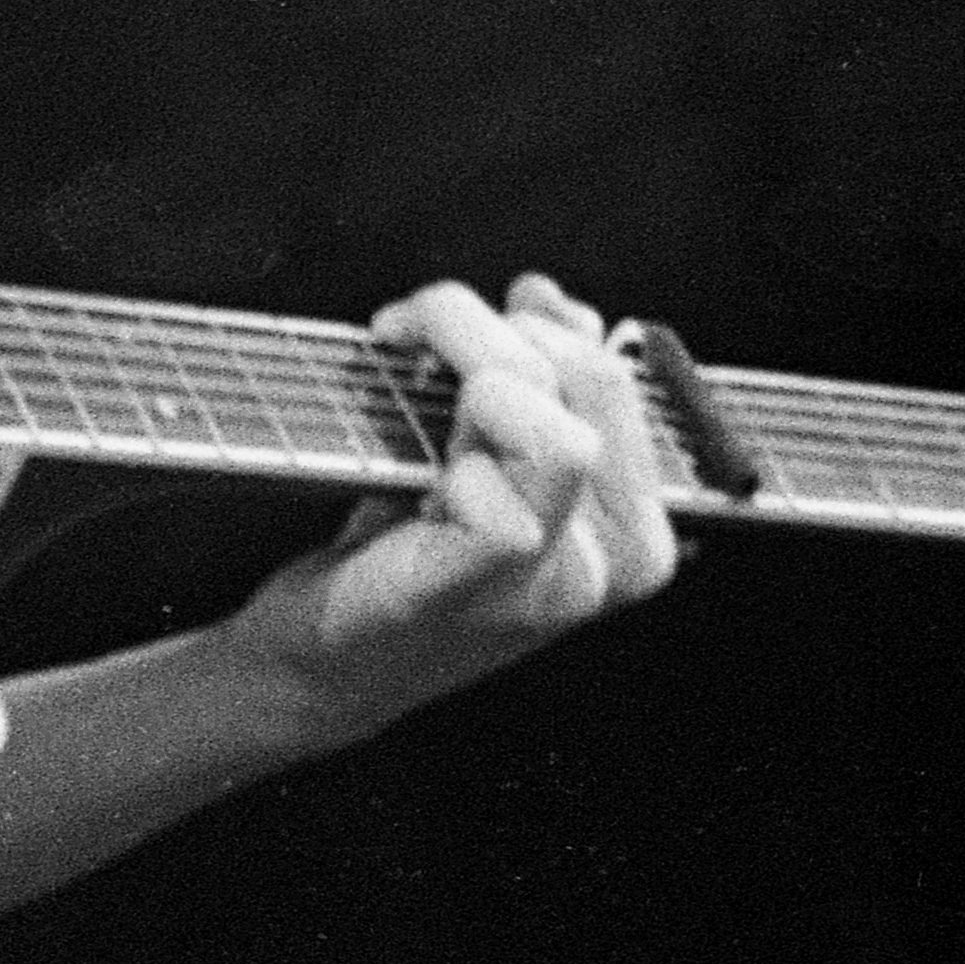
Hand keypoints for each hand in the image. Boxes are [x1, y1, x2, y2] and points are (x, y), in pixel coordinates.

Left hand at [225, 275, 683, 744]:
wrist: (327, 662)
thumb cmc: (403, 552)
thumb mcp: (491, 454)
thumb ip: (542, 376)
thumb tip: (549, 301)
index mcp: (638, 519)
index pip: (611, 366)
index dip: (532, 326)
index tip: (464, 336)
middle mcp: (615, 557)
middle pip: (583, 371)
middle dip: (482, 333)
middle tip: (413, 357)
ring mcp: (556, 584)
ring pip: (543, 414)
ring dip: (454, 381)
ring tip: (410, 412)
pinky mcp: (479, 595)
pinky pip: (496, 498)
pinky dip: (444, 466)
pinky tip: (412, 490)